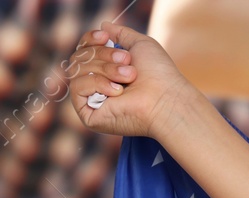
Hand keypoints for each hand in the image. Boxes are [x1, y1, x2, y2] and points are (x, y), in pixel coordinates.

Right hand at [68, 22, 201, 138]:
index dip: (90, 39)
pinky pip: (76, 87)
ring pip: (77, 70)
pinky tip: (117, 92)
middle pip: (79, 58)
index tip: (105, 37)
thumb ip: (122, 34)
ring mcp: (92, 102)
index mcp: (108, 71)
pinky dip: (97, 83)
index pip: (84, 50)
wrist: (166, 99)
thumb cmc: (159, 74)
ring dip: (106, 69)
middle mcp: (98, 87)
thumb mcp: (141, 45)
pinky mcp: (89, 116)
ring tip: (130, 76)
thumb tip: (104, 26)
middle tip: (127, 61)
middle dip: (103, 54)